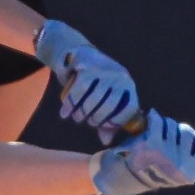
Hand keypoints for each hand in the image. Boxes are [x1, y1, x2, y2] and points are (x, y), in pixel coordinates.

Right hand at [33, 20, 135, 136]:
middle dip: (96, 119)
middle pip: (110, 106)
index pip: (129, 109)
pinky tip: (65, 112)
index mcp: (128, 85)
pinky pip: (78, 91)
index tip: (103, 127)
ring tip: (76, 118)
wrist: (77, 53)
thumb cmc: (95, 82)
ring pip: (93, 99)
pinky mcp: (87, 66)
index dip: (116, 122)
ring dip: (82, 113)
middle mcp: (120, 76)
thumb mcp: (105, 99)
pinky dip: (70, 105)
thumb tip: (106, 142)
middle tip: (86, 122)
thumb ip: (107, 120)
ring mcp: (104, 70)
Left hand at [91, 110, 194, 194]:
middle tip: (167, 136)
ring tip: (155, 134)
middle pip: (187, 132)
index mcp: (189, 173)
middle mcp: (179, 165)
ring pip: (172, 125)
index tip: (192, 134)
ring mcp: (165, 154)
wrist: (123, 177)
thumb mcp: (179, 167)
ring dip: (164, 125)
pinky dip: (154, 118)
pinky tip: (149, 121)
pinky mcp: (150, 144)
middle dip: (177, 130)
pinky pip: (158, 121)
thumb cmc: (153, 170)